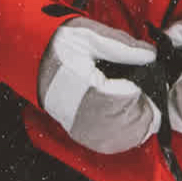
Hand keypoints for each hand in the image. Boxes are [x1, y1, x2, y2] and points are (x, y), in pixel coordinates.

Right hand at [38, 17, 160, 153]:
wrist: (30, 59)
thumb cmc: (58, 46)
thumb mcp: (92, 37)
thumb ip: (125, 47)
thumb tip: (151, 55)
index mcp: (93, 93)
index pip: (140, 97)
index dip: (149, 83)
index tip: (148, 72)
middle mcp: (90, 120)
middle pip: (141, 121)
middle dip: (147, 102)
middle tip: (141, 84)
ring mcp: (87, 132)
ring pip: (132, 136)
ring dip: (140, 117)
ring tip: (133, 96)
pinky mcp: (83, 136)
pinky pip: (116, 143)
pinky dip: (127, 129)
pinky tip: (123, 111)